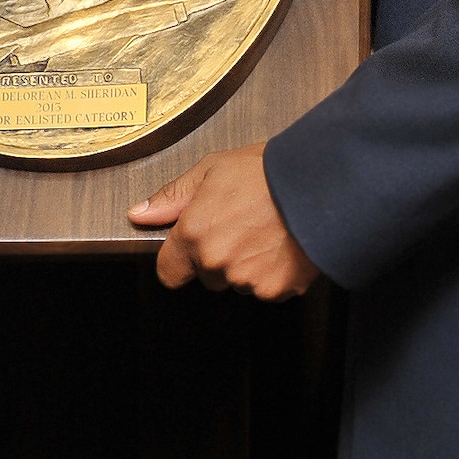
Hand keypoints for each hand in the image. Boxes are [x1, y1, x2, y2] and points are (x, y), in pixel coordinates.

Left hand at [129, 143, 316, 298]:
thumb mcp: (212, 169)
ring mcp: (246, 279)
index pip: (169, 272)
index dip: (180, 261)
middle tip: (242, 226)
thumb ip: (173, 196)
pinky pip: (267, 289)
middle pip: (206, 276)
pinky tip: (282, 246)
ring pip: (237, 282)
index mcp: (193, 233)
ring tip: (266, 232)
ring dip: (246, 266)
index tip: (192, 249)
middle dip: (218, 258)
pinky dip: (273, 274)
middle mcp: (215, 261)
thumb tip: (139, 214)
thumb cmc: (265, 171)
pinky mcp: (276, 290)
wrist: (319, 184)